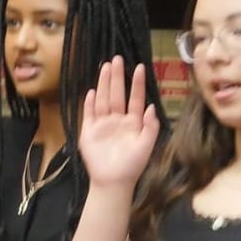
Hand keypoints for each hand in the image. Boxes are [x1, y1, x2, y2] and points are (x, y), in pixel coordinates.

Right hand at [79, 55, 159, 187]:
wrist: (113, 181)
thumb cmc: (132, 166)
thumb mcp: (147, 146)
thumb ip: (151, 126)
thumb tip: (152, 106)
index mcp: (134, 123)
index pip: (136, 99)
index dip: (137, 84)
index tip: (138, 67)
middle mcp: (118, 120)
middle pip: (117, 94)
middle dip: (117, 77)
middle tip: (117, 59)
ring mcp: (103, 124)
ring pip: (103, 99)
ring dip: (103, 84)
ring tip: (105, 67)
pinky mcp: (89, 131)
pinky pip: (88, 113)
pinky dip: (89, 102)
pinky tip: (91, 90)